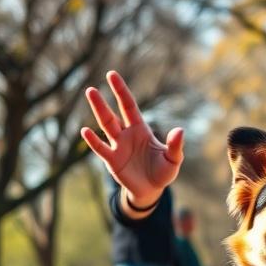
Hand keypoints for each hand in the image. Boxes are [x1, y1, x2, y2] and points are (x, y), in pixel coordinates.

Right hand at [81, 71, 184, 207]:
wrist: (152, 190)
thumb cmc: (163, 172)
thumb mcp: (173, 159)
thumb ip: (175, 145)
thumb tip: (180, 130)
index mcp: (141, 129)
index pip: (129, 106)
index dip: (121, 91)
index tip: (112, 75)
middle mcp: (126, 134)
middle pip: (113, 114)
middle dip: (104, 101)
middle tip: (93, 87)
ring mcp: (117, 146)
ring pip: (105, 126)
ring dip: (98, 112)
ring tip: (90, 95)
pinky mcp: (112, 161)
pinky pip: (101, 148)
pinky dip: (93, 141)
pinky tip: (85, 131)